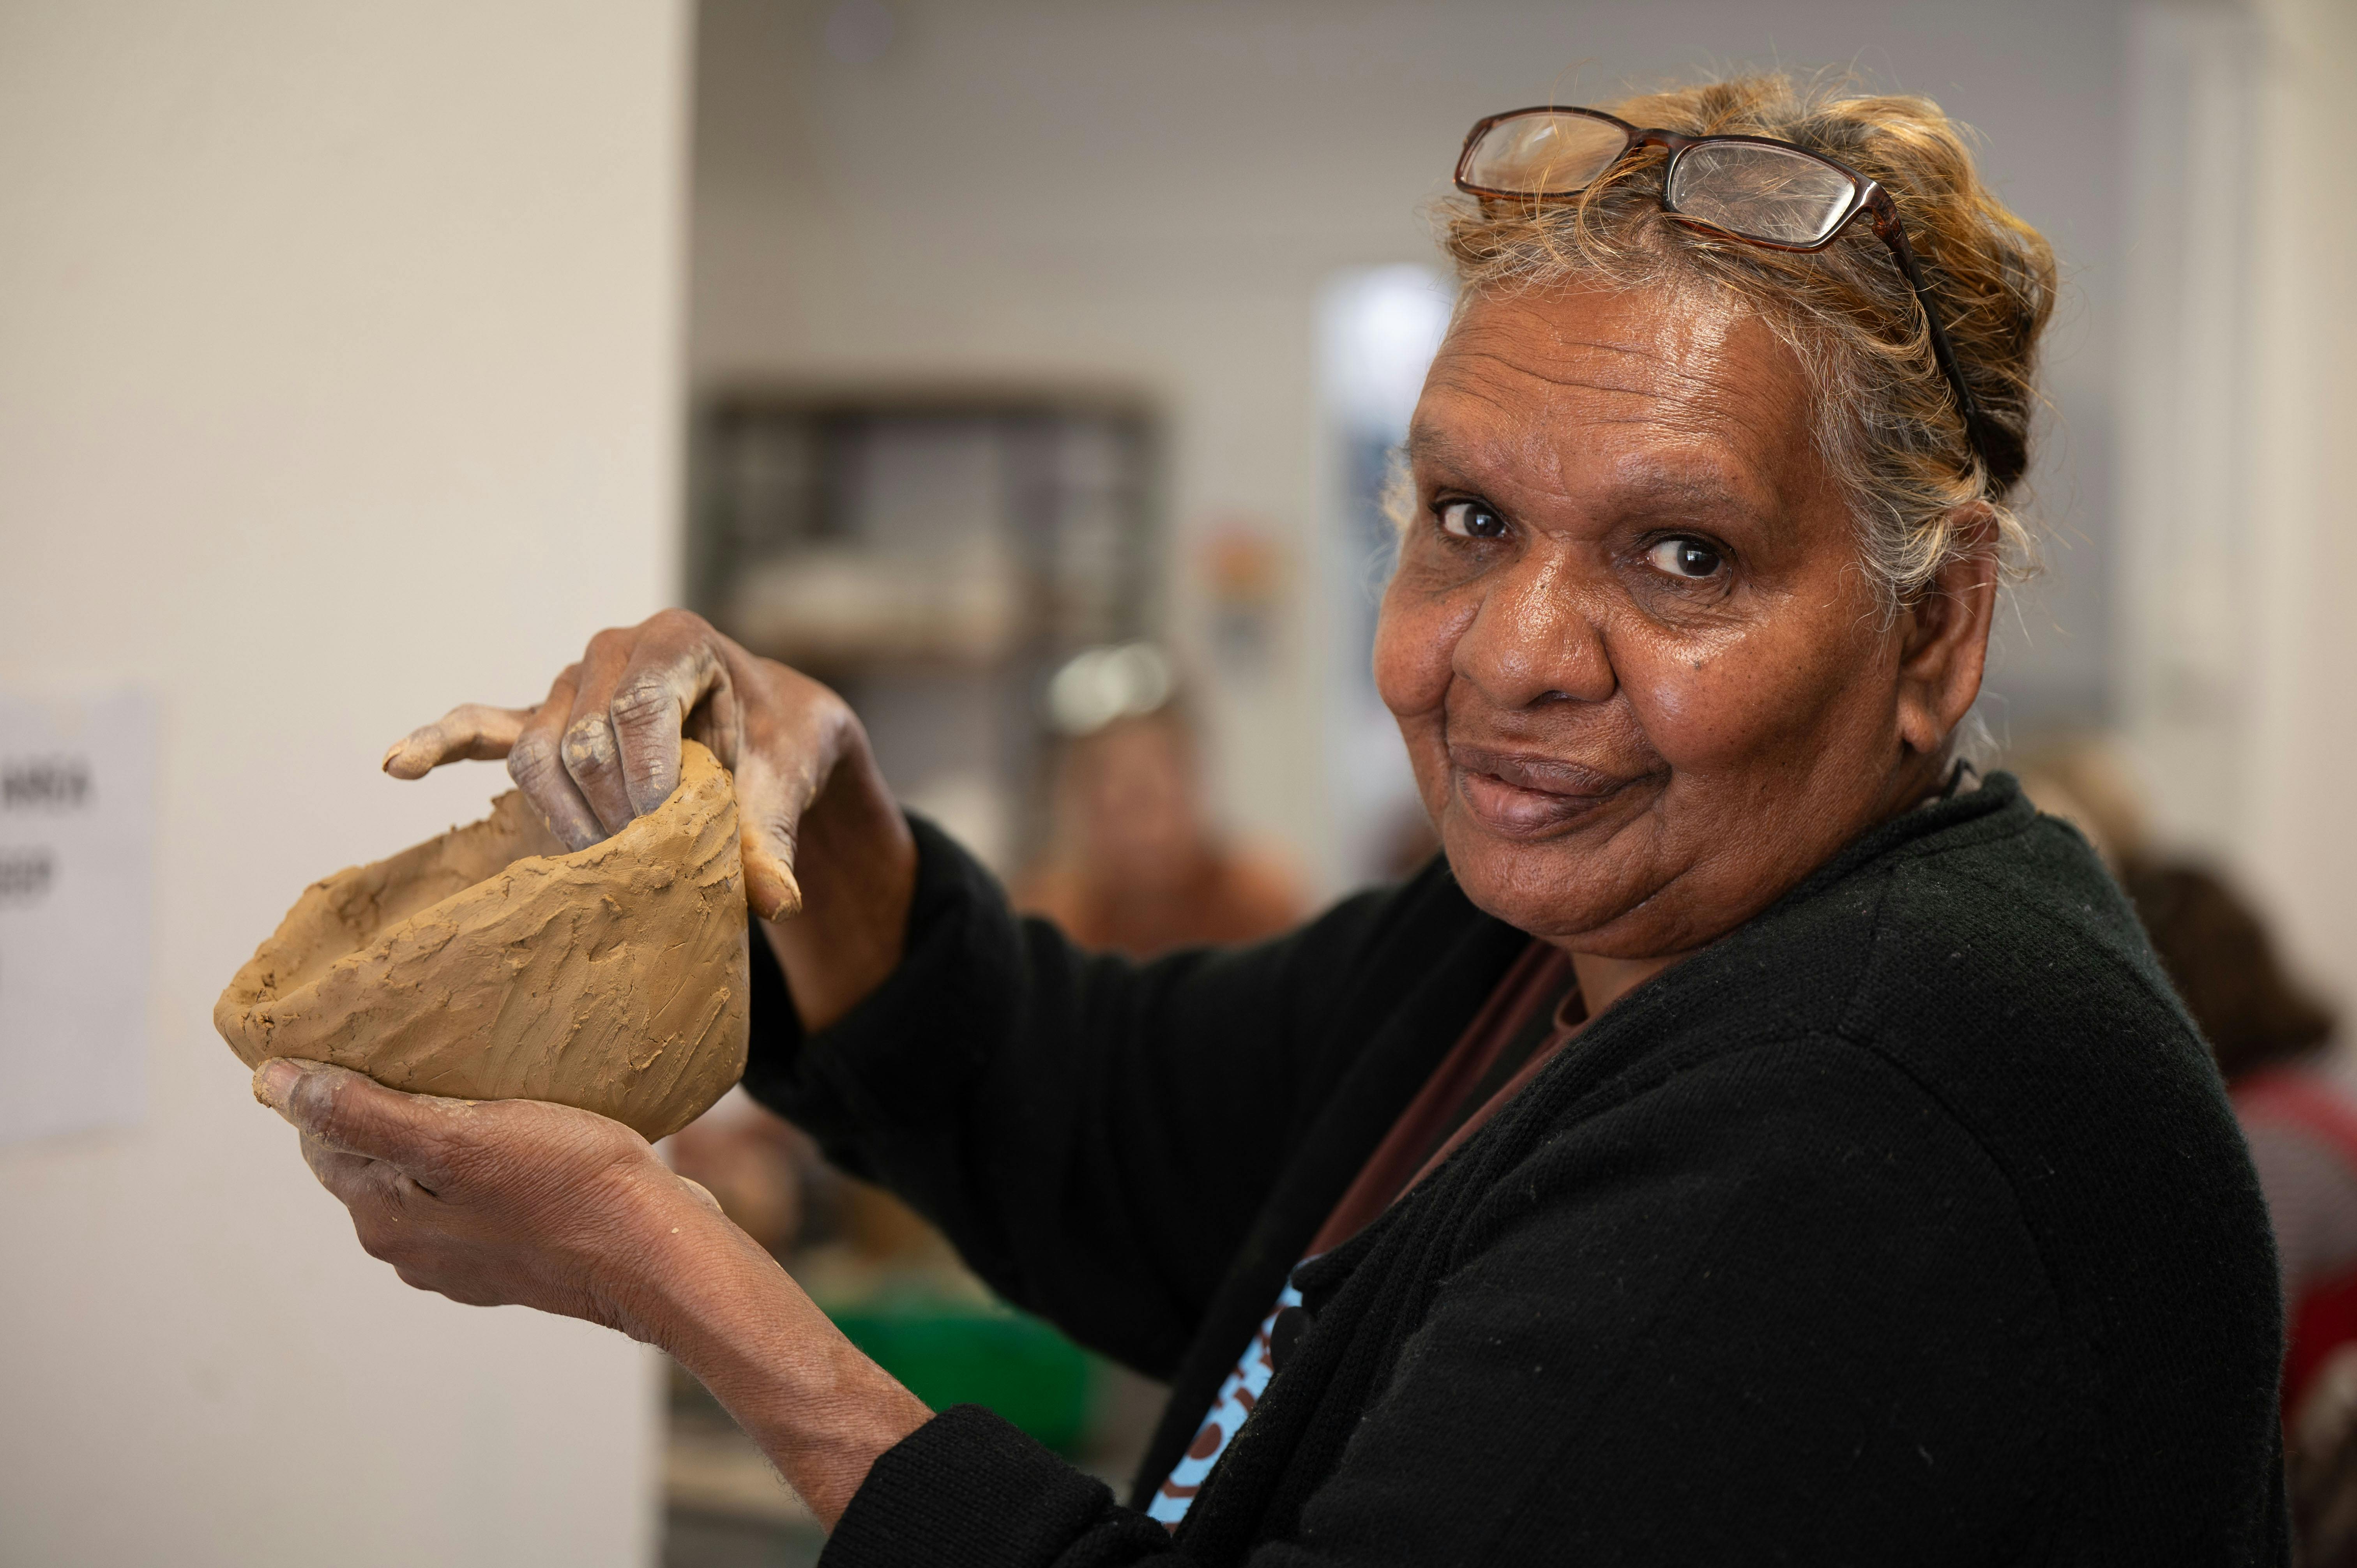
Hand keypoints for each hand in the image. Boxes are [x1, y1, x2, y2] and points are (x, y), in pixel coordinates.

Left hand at [256, 1057, 930, 1524]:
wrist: (657, 1253)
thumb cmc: (566, 1184)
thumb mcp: (455, 1135)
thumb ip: (361, 1112)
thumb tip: (272, 1084)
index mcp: (382, 1217)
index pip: (323, 1138)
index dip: (339, 1084)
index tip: (375, 1038)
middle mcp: (411, 1248)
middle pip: (375, 1158)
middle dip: (391, 1108)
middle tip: (433, 1052)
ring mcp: (464, 1261)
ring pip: (429, 1178)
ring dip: (444, 1136)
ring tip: (485, 1086)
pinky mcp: (516, 1261)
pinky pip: (480, 1198)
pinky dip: (488, 1164)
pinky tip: (528, 1135)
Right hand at [383, 609, 847, 919]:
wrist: (770, 727)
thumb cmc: (780, 743)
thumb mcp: (789, 779)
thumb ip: (774, 835)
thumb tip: (778, 904)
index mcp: (674, 641)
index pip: (638, 711)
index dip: (648, 782)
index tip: (666, 838)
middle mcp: (612, 651)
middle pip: (582, 742)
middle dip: (613, 814)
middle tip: (648, 867)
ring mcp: (569, 686)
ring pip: (537, 755)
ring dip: (565, 817)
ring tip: (599, 862)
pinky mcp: (542, 723)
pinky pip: (481, 729)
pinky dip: (439, 745)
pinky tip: (396, 765)